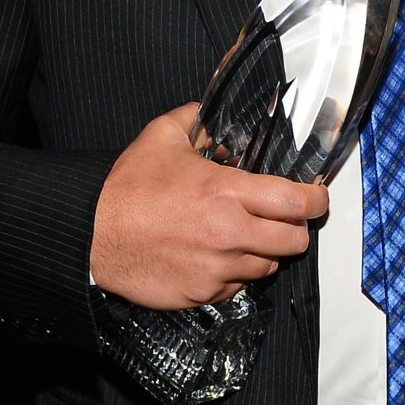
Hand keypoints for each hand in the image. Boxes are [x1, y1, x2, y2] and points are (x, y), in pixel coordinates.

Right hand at [90, 102, 329, 308]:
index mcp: (226, 192)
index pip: (297, 202)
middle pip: (294, 241)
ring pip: (268, 266)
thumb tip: (217, 111)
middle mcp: (229, 234)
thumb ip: (198, 119)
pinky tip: (216, 257)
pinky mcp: (201, 293)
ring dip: (263, 252)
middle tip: (281, 219)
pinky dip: (234, 274)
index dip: (315, 199)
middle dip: (294, 228)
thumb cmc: (126, 188)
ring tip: (242, 237)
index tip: (315, 196)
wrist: (90, 234)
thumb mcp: (163, 136)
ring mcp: (217, 269)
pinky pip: (237, 287)